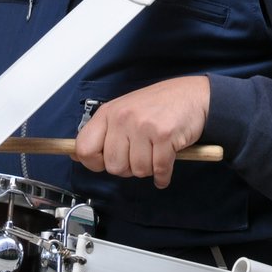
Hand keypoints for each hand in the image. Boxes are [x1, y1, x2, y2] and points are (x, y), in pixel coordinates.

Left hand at [73, 76, 208, 188]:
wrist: (194, 95)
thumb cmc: (160, 105)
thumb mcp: (124, 110)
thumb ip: (103, 132)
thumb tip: (76, 155)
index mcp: (109, 113)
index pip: (84, 148)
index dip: (94, 163)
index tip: (106, 163)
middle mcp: (123, 118)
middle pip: (113, 166)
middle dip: (128, 168)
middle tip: (140, 156)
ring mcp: (143, 126)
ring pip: (138, 170)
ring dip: (149, 169)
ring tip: (156, 153)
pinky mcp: (164, 136)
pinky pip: (159, 170)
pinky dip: (164, 175)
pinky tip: (166, 168)